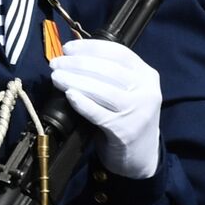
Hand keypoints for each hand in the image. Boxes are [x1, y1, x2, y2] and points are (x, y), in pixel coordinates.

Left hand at [50, 39, 161, 179]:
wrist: (142, 157)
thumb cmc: (128, 118)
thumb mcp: (129, 91)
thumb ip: (111, 75)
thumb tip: (75, 57)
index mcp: (147, 75)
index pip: (119, 53)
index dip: (91, 47)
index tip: (69, 48)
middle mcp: (146, 90)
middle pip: (109, 70)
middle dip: (78, 63)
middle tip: (56, 63)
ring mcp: (137, 111)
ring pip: (103, 90)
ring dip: (75, 80)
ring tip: (56, 77)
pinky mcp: (125, 131)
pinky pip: (98, 113)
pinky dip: (82, 103)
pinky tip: (69, 95)